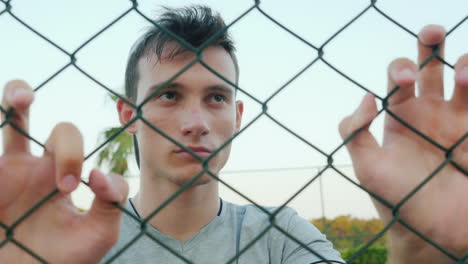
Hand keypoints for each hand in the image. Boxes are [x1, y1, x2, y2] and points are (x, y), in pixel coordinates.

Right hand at [0, 80, 128, 262]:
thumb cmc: (63, 258)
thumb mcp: (99, 234)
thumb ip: (112, 203)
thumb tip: (100, 172)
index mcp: (63, 172)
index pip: (75, 143)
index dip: (76, 156)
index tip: (82, 187)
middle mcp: (36, 166)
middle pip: (59, 129)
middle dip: (69, 149)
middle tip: (67, 187)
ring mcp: (6, 172)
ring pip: (10, 119)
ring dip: (15, 96)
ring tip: (24, 98)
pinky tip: (0, 150)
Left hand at [340, 25, 467, 262]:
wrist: (432, 234)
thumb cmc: (395, 200)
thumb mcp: (365, 167)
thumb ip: (353, 131)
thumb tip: (366, 96)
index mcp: (402, 117)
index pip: (399, 77)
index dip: (400, 67)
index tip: (403, 80)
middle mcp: (431, 114)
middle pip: (431, 67)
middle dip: (431, 44)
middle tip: (432, 31)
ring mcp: (460, 123)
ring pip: (467, 78)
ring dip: (466, 65)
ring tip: (464, 74)